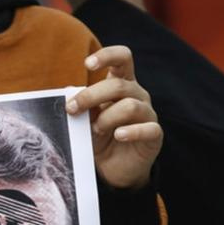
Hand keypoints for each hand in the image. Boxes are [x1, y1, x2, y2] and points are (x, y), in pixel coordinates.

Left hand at [66, 45, 162, 189]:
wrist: (112, 168)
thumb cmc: (98, 136)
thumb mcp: (85, 118)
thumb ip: (80, 104)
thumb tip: (68, 92)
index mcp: (121, 83)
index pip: (122, 58)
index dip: (107, 56)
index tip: (87, 64)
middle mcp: (137, 95)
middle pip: (118, 85)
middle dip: (91, 96)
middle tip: (72, 109)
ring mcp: (148, 114)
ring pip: (130, 106)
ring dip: (107, 118)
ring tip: (96, 130)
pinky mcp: (155, 134)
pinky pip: (148, 128)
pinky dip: (131, 132)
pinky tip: (119, 136)